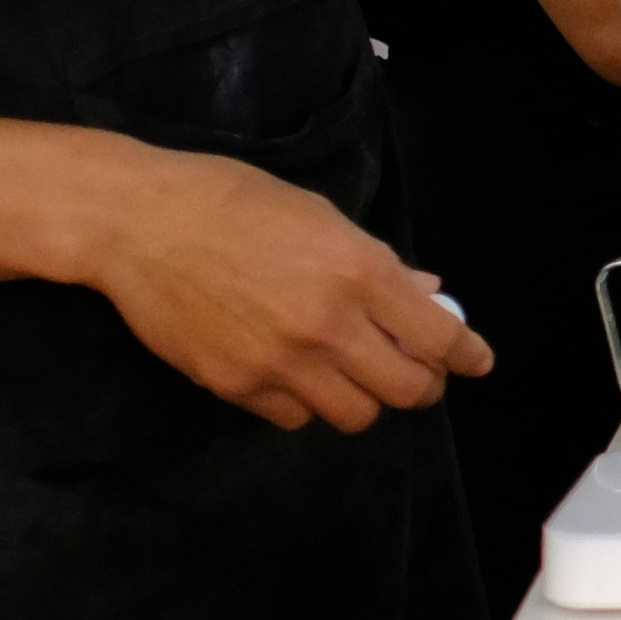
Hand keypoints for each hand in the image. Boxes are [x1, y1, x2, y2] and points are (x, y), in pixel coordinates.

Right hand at [79, 144, 489, 432]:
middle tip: (415, 372)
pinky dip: (307, 402)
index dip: (467, 354)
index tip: (479, 363)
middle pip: (405, 391)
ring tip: (352, 371)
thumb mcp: (320, 217)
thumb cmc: (235, 202)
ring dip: (364, 397)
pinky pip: (295, 417)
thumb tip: (428, 296)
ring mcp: (280, 363)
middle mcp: (327, 325)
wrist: (141, 223)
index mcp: (358, 272)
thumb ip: (379, 266)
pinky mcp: (236, 386)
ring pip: (354, 415)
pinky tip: (297, 373)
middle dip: (421, 385)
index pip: (438, 336)